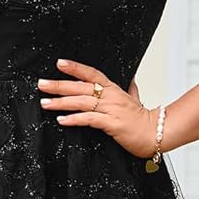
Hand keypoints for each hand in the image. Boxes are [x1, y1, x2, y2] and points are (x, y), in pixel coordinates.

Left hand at [37, 59, 160, 159]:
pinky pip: (89, 119)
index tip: (59, 63)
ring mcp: (111, 110)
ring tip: (45, 103)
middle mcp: (111, 97)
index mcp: (114, 89)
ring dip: (61, 102)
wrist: (156, 134)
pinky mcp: (111, 124)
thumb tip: (131, 80)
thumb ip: (130, 89)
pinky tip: (62, 120)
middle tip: (42, 84)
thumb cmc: (143, 120)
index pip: (92, 73)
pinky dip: (74, 119)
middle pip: (81, 87)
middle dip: (59, 85)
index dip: (75, 67)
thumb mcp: (135, 100)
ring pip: (82, 102)